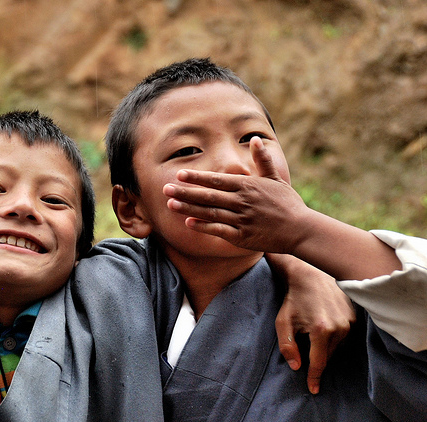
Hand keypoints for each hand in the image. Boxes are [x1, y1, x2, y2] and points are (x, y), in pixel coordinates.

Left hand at [163, 136, 308, 254]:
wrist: (301, 230)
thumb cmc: (288, 203)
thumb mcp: (276, 179)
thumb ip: (262, 160)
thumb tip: (256, 139)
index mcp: (248, 186)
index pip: (217, 180)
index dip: (197, 178)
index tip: (180, 174)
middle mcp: (242, 202)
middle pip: (208, 196)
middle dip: (185, 192)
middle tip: (165, 189)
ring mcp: (241, 220)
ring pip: (210, 213)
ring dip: (189, 209)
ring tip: (170, 205)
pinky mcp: (242, 237)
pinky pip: (219, 231)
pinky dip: (204, 227)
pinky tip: (189, 224)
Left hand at [268, 254, 355, 393]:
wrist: (309, 275)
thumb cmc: (293, 299)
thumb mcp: (283, 322)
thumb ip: (287, 346)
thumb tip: (296, 367)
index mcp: (321, 330)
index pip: (319, 362)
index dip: (315, 377)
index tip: (313, 390)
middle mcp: (340, 327)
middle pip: (328, 355)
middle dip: (317, 355)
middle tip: (306, 343)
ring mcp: (350, 321)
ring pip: (337, 346)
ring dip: (325, 345)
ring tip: (313, 329)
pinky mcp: (354, 316)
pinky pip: (344, 335)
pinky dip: (334, 335)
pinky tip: (323, 324)